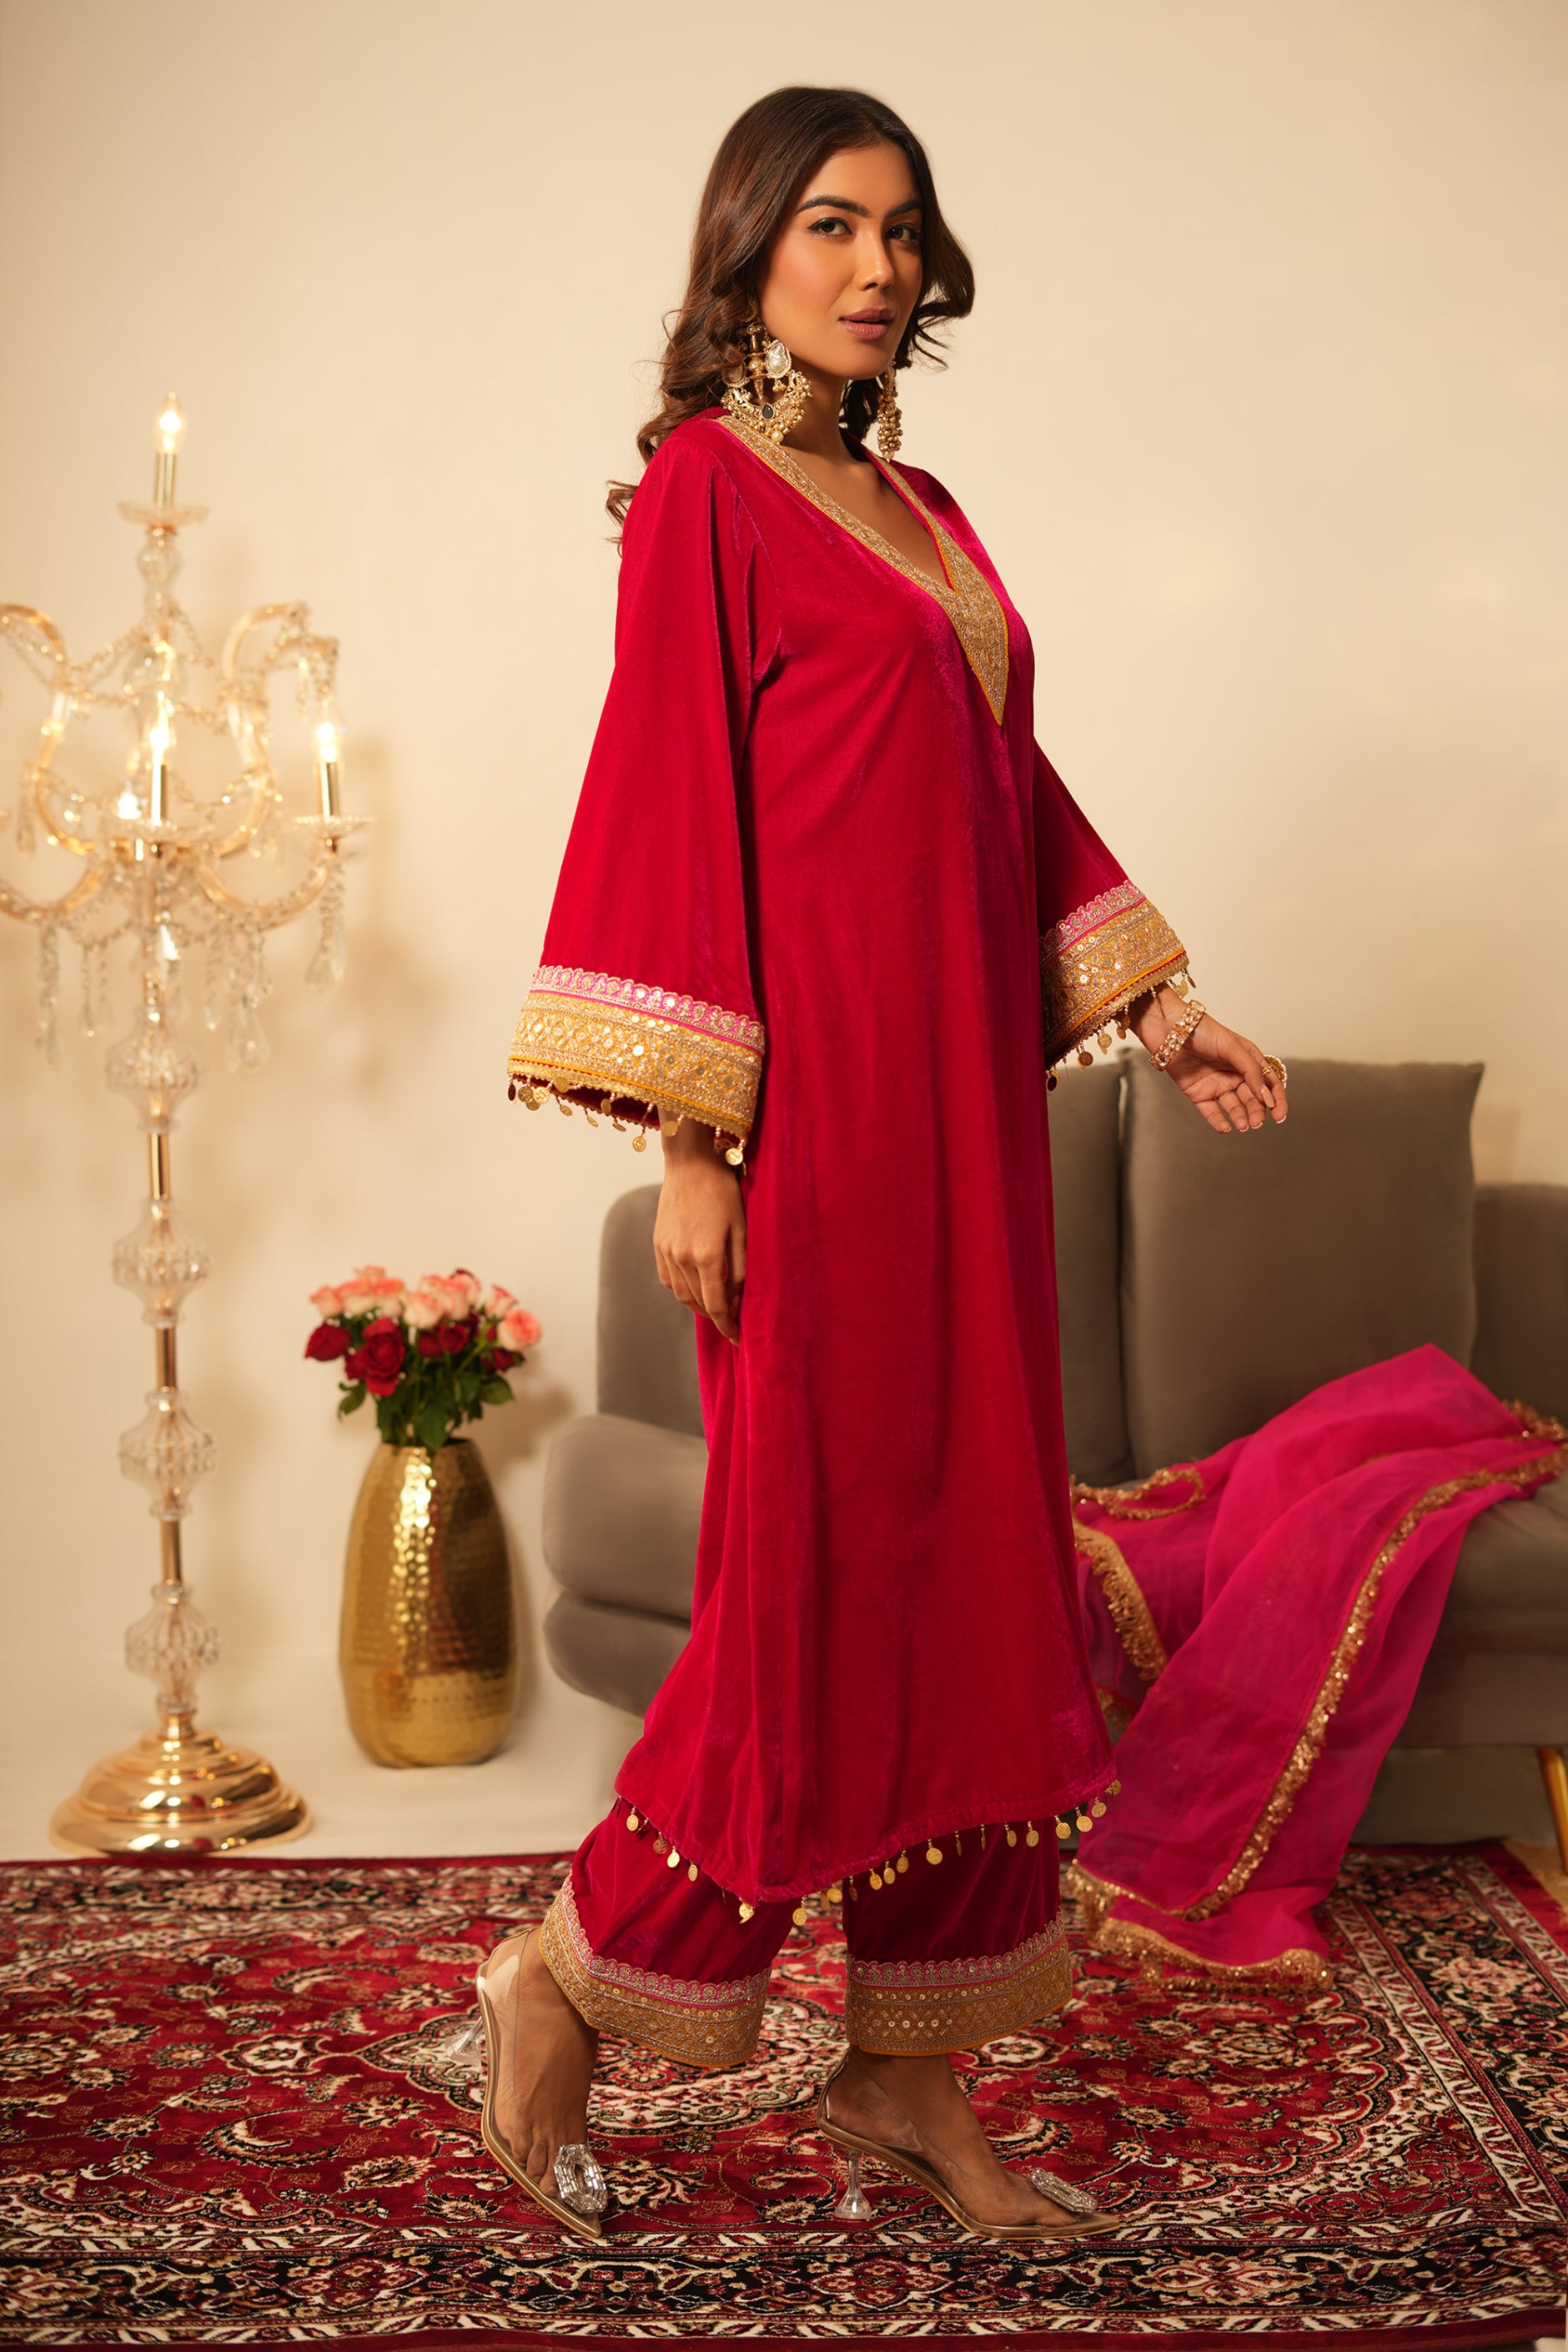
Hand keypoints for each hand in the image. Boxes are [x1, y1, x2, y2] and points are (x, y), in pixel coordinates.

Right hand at [653, 1119, 745, 1341]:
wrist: (690, 1162)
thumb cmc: (722, 1191)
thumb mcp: (742, 1229)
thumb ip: (739, 1268)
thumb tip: (738, 1298)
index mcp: (707, 1255)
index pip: (716, 1305)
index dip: (727, 1326)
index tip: (737, 1338)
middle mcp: (682, 1258)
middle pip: (698, 1303)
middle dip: (715, 1317)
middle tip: (731, 1322)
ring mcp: (666, 1251)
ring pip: (681, 1294)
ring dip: (698, 1305)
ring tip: (715, 1307)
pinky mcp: (658, 1243)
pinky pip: (668, 1279)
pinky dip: (681, 1290)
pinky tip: (694, 1287)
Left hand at [1132, 990, 1286, 1136]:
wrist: (1170, 1030)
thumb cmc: (1203, 1030)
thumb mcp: (1233, 1046)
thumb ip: (1250, 1069)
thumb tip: (1265, 1094)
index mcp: (1248, 1060)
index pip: (1268, 1083)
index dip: (1276, 1100)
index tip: (1279, 1115)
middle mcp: (1234, 1074)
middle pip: (1252, 1099)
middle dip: (1257, 1111)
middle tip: (1256, 1122)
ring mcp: (1217, 1085)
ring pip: (1234, 1107)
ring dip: (1241, 1117)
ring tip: (1242, 1125)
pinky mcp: (1199, 1094)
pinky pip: (1211, 1112)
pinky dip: (1219, 1122)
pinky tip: (1226, 1128)